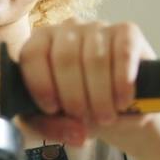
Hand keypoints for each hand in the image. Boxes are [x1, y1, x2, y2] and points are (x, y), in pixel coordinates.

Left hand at [14, 18, 159, 151]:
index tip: (53, 109)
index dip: (41, 85)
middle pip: (65, 58)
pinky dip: (122, 84)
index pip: (32, 54)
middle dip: (74, 97)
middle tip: (84, 119)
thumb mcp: (56, 123)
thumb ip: (52, 128)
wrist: (120, 111)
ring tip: (105, 116)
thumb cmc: (80, 112)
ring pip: (95, 59)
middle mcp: (67, 29)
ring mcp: (98, 27)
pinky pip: (123, 54)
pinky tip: (122, 102)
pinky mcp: (127, 31)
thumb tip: (76, 132)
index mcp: (40, 44)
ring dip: (101, 96)